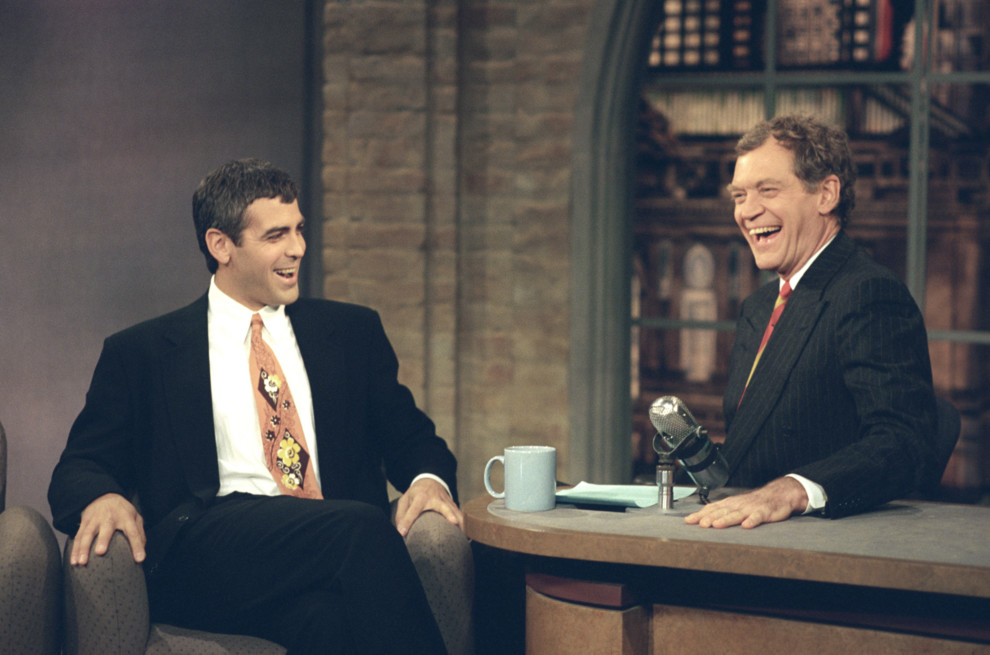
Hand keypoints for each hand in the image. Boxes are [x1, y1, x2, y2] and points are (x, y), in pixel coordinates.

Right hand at [70, 492, 145, 565]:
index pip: (133, 532)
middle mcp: (110, 517)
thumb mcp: (135, 517)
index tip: (139, 559)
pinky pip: (78, 537)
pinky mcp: (84, 523)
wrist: (104, 497)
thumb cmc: (122, 511)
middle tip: (100, 552)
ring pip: (87, 534)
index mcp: (126, 517)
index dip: (137, 546)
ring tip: (81, 562)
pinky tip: (73, 561)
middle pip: (106, 528)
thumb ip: (139, 533)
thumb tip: (142, 552)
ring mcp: (95, 520)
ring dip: (83, 548)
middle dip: (103, 540)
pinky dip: (74, 549)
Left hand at [394, 477, 462, 536]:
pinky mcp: (453, 505)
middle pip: (444, 507)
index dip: (407, 521)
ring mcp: (446, 501)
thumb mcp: (405, 500)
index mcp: (420, 497)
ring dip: (461, 523)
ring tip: (464, 537)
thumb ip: (401, 514)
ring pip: (456, 512)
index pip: (414, 510)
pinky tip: (467, 536)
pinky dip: (464, 524)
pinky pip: (460, 515)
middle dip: (449, 514)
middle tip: (454, 523)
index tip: (403, 533)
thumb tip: (401, 531)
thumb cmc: (416, 493)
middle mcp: (436, 499)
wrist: (430, 481)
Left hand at [684, 477, 808, 528]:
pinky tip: (746, 526)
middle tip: (700, 524)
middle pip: (721, 511)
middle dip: (710, 517)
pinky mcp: (764, 512)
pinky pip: (757, 517)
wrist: (777, 494)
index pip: (712, 508)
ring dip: (726, 519)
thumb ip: (721, 511)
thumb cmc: (754, 502)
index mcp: (730, 503)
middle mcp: (737, 505)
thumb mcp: (736, 505)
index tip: (688, 520)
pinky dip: (752, 521)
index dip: (700, 514)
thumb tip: (702, 518)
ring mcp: (750, 508)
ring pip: (736, 514)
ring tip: (717, 525)